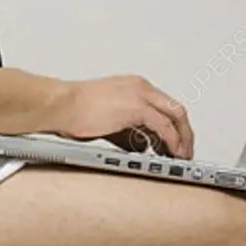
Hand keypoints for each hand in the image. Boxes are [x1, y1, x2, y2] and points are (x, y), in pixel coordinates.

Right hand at [51, 75, 193, 159]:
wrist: (60, 105)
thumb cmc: (72, 111)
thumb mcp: (106, 122)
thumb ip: (126, 132)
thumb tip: (138, 147)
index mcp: (133, 87)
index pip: (164, 107)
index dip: (174, 127)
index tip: (174, 144)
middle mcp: (140, 87)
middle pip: (176, 110)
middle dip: (184, 134)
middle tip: (185, 153)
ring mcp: (140, 95)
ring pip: (175, 116)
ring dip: (182, 139)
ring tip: (181, 157)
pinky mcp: (137, 107)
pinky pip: (164, 127)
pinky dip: (172, 141)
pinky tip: (171, 154)